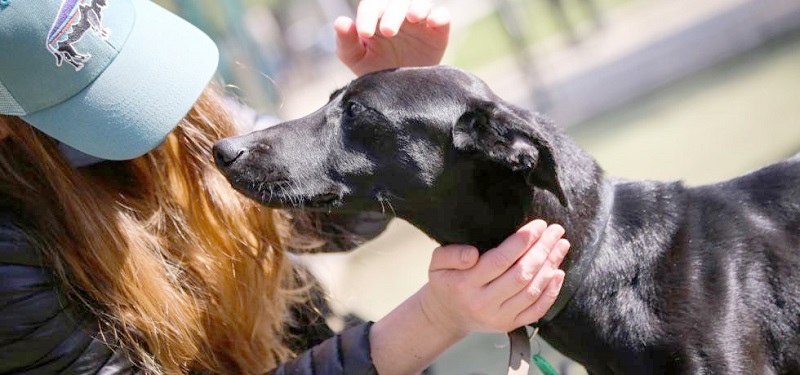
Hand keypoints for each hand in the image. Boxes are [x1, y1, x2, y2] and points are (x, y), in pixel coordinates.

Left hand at [334, 0, 450, 75]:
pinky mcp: (438, 31)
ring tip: (412, 18)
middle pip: (396, 3)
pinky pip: (442, 16)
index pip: (371, 6)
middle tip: (387, 32)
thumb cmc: (375, 70)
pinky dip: (439, 16)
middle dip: (392, 14)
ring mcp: (419, 21)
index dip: (367, 16)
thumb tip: (340, 21)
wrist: (401, 92)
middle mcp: (398, 14)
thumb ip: (346, 42)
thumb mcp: (356, 59)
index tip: (364, 34)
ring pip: (420, 4)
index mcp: (376, 17)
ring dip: (417, 7)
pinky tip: (433, 23)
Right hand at [420, 220, 569, 334]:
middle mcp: (483, 303)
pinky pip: (536, 310)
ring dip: (550, 266)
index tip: (538, 225)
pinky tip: (559, 272)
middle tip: (555, 230)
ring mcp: (499, 317)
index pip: (499, 261)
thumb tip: (473, 253)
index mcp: (465, 284)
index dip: (522, 242)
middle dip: (542, 250)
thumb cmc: (445, 282)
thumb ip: (451, 254)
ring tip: (561, 245)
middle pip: (521, 275)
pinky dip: (551, 292)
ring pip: (532, 291)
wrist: (446, 316)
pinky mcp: (510, 325)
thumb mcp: (437, 263)